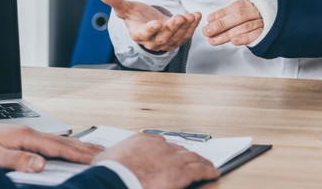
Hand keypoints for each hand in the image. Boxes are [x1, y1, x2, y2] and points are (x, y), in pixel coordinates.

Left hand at [0, 122, 101, 171]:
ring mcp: (29, 133)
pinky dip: (67, 145)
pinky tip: (70, 148)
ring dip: (79, 146)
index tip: (95, 159)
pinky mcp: (25, 137)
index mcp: (26, 137)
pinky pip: (52, 142)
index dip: (77, 154)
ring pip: (60, 140)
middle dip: (85, 148)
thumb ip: (17, 161)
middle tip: (105, 153)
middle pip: (64, 142)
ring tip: (95, 150)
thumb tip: (40, 164)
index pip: (58, 148)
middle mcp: (30, 133)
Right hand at [95, 133, 217, 188]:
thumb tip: (108, 162)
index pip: (160, 144)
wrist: (117, 179)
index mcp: (143, 141)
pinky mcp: (181, 173)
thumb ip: (115, 157)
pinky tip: (214, 173)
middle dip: (185, 155)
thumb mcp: (108, 159)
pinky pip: (200, 170)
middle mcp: (160, 146)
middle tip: (192, 159)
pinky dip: (208, 171)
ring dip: (200, 161)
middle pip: (178, 149)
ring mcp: (172, 158)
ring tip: (207, 164)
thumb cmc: (110, 172)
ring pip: (192, 158)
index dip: (167, 151)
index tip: (170, 155)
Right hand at [98, 0, 201, 52]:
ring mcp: (166, 42)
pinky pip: (186, 35)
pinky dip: (193, 27)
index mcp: (138, 34)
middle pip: (164, 36)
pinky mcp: (177, 40)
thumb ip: (116, 0)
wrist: (148, 24)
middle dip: (173, 27)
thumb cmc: (136, 16)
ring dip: (186, 27)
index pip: (144, 33)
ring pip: (177, 37)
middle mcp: (152, 41)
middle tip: (180, 17)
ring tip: (191, 16)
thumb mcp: (125, 7)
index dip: (150, 29)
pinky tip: (197, 16)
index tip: (156, 23)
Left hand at [204, 0, 263, 46]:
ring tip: (214, 40)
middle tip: (207, 31)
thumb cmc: (255, 17)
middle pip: (238, 16)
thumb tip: (210, 19)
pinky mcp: (267, 33)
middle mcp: (256, 11)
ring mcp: (262, 22)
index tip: (208, 20)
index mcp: (250, 3)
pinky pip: (255, 36)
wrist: (278, 21)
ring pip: (245, 27)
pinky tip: (233, 42)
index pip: (235, 7)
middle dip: (221, 24)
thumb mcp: (242, 11)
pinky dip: (244, 38)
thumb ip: (227, 15)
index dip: (221, 14)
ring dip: (228, 34)